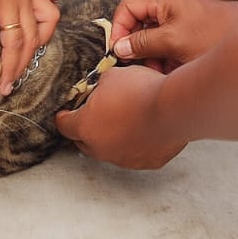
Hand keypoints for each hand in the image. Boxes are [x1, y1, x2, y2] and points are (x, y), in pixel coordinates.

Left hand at [54, 66, 185, 168]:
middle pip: (84, 142)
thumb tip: (101, 86)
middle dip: (85, 129)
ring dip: (112, 137)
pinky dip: (135, 144)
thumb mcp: (111, 76)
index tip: (65, 113)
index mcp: (86, 127)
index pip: (64, 125)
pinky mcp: (147, 162)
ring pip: (110, 150)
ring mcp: (124, 159)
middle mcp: (101, 148)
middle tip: (93, 115)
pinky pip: (135, 154)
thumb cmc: (142, 91)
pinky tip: (142, 129)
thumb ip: (99, 86)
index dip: (64, 116)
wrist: (173, 107)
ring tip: (122, 120)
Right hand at [108, 0, 237, 73]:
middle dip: (137, 45)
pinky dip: (166, 53)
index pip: (127, 7)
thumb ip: (142, 43)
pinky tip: (172, 68)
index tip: (118, 50)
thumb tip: (119, 48)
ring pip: (153, 33)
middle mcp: (170, 1)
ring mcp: (181, 13)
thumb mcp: (172, 41)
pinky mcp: (190, 26)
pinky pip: (168, 38)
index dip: (119, 28)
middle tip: (139, 65)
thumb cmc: (213, 35)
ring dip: (151, 53)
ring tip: (159, 70)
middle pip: (139, 21)